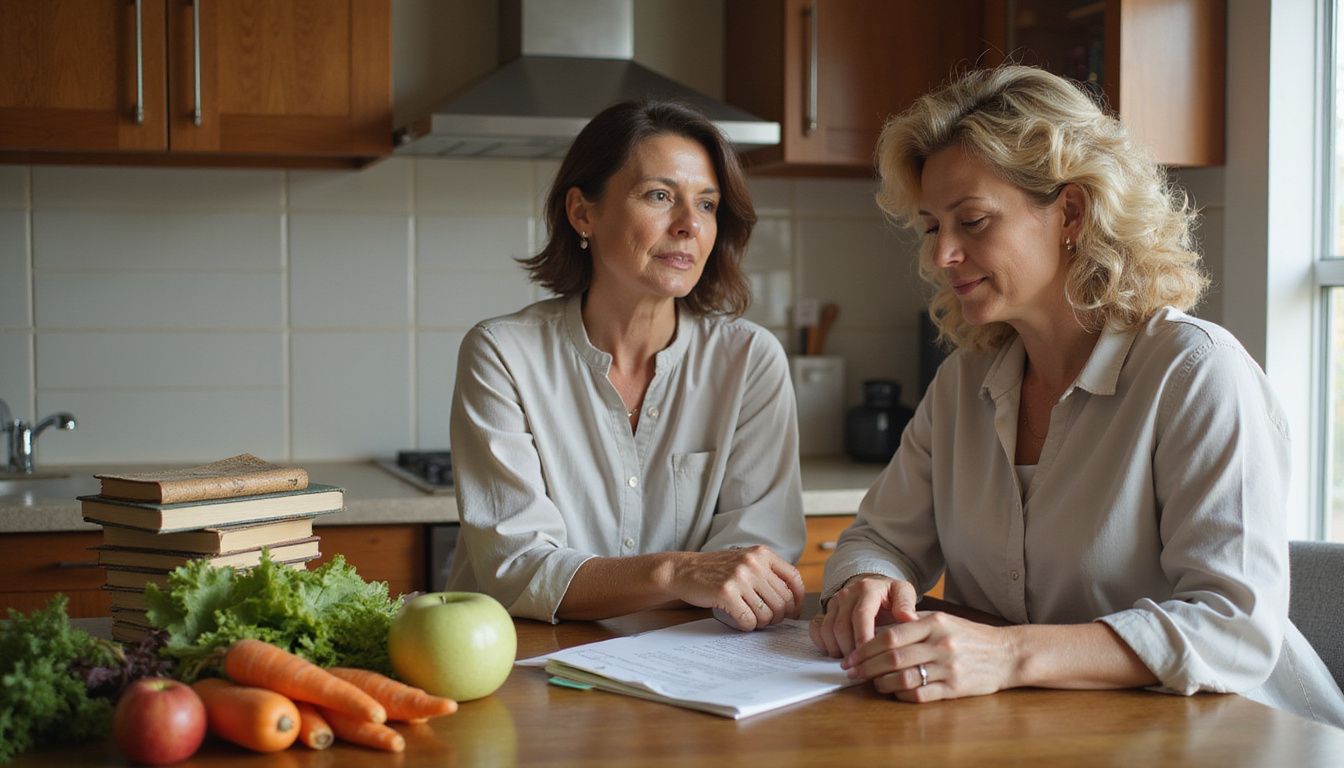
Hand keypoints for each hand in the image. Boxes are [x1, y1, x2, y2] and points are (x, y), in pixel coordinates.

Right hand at [663, 546, 803, 629]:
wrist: (684, 570)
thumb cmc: (716, 570)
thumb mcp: (745, 561)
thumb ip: (767, 574)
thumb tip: (792, 602)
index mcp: (761, 554)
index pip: (794, 578)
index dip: (798, 600)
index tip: (793, 612)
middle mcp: (753, 563)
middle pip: (783, 600)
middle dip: (778, 616)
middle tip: (768, 620)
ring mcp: (739, 577)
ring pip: (768, 613)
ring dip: (763, 623)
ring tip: (753, 619)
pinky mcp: (726, 593)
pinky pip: (749, 620)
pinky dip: (748, 626)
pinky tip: (741, 621)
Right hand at [810, 575, 917, 657]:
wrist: (872, 585)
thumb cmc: (889, 594)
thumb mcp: (904, 593)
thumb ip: (906, 605)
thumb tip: (909, 619)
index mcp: (867, 589)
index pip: (861, 615)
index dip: (862, 637)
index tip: (868, 655)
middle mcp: (846, 594)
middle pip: (841, 626)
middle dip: (850, 649)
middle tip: (862, 665)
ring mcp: (833, 602)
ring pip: (827, 629)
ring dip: (837, 649)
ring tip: (852, 661)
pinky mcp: (825, 611)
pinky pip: (816, 629)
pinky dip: (823, 643)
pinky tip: (836, 652)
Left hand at [844, 611, 1016, 701]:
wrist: (1007, 653)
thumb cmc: (969, 636)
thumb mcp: (943, 619)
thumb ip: (913, 622)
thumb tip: (876, 629)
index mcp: (934, 623)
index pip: (890, 636)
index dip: (865, 648)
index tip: (850, 657)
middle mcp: (940, 644)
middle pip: (892, 658)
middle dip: (866, 667)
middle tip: (852, 673)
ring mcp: (948, 667)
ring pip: (904, 678)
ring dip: (882, 683)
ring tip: (874, 683)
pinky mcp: (955, 688)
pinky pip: (921, 694)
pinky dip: (902, 695)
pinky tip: (895, 692)